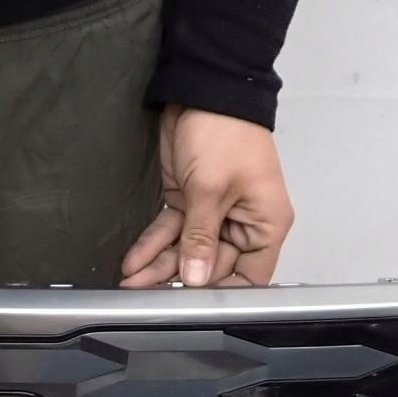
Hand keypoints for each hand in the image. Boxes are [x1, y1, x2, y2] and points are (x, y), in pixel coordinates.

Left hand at [119, 104, 294, 288]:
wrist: (203, 90)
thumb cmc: (225, 132)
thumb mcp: (212, 190)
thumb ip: (200, 238)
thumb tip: (196, 278)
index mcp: (266, 223)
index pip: (250, 275)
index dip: (223, 293)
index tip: (192, 306)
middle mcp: (243, 222)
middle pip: (212, 266)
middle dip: (179, 280)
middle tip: (148, 296)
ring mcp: (214, 213)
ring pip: (186, 251)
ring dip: (159, 266)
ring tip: (131, 283)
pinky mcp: (189, 200)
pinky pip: (172, 231)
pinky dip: (153, 244)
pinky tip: (134, 261)